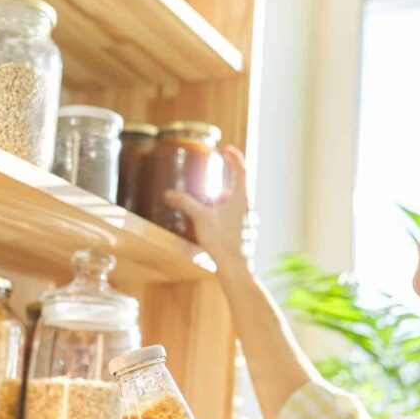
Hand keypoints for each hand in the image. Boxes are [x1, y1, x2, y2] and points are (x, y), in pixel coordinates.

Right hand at [165, 145, 249, 272]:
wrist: (236, 269)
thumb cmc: (222, 240)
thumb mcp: (200, 217)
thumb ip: (185, 203)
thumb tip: (169, 194)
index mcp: (243, 198)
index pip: (242, 170)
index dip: (235, 157)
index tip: (227, 150)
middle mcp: (250, 208)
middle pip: (239, 189)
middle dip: (223, 187)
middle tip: (210, 189)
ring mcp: (250, 222)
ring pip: (237, 206)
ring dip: (224, 204)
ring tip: (209, 208)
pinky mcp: (246, 235)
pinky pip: (237, 219)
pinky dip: (226, 217)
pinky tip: (213, 226)